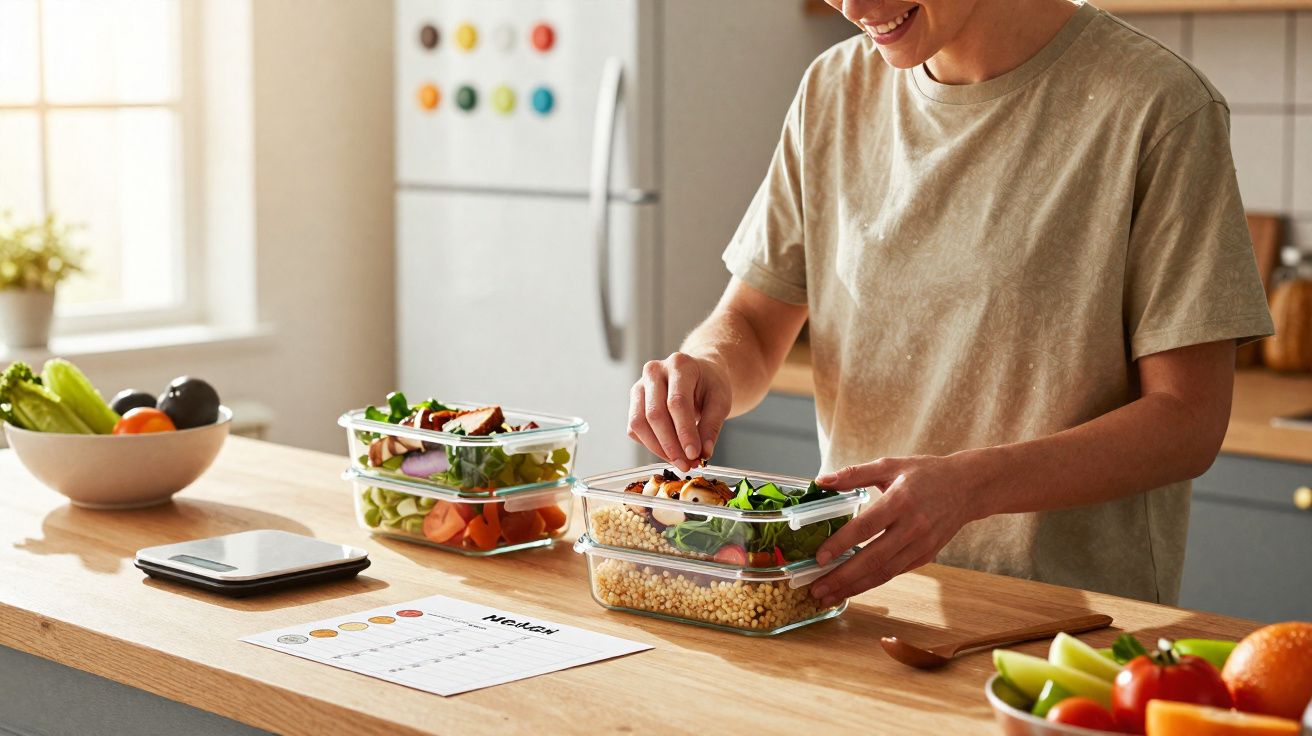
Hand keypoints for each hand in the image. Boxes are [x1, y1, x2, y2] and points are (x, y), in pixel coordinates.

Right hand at [627, 353, 732, 471]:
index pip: (677, 402)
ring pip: (639, 423)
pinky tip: (670, 452)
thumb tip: (703, 453)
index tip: (694, 454)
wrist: (698, 375)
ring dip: (658, 449)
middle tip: (687, 464)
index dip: (684, 431)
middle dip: (671, 445)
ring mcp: (640, 386)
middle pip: (655, 413)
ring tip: (680, 462)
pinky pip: (635, 429)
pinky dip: (651, 445)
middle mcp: (654, 371)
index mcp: (680, 365)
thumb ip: (712, 426)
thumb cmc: (709, 385)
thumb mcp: (720, 401)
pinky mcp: (634, 402)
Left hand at [808, 454, 981, 606]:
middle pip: (873, 559)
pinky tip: (852, 587)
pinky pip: (895, 572)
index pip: (865, 527)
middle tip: (816, 590)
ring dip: (854, 587)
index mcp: (901, 501)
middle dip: (842, 578)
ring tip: (828, 597)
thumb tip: (821, 481)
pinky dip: (872, 582)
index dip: (840, 544)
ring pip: (884, 572)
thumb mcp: (890, 465)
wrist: (968, 487)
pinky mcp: (926, 556)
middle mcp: (913, 527)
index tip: (819, 558)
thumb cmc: (926, 473)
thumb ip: (854, 474)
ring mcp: (921, 545)